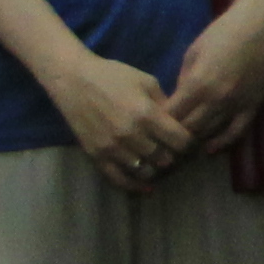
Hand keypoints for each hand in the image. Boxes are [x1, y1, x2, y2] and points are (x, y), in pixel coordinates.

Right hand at [46, 51, 195, 190]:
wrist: (73, 80)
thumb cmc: (113, 75)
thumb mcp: (147, 81)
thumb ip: (166, 104)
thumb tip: (181, 124)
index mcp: (147, 114)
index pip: (181, 141)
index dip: (190, 143)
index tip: (189, 142)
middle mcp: (131, 134)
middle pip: (165, 159)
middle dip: (175, 157)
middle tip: (175, 153)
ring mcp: (112, 148)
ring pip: (146, 172)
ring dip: (156, 169)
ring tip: (159, 163)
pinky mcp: (97, 155)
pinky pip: (119, 179)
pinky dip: (135, 185)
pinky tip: (146, 187)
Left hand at [157, 0, 263, 152]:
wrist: (259, 25)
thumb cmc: (222, 33)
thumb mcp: (193, 52)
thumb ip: (183, 80)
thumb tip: (176, 102)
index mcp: (197, 83)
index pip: (172, 115)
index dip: (159, 123)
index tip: (151, 125)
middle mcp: (216, 99)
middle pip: (188, 129)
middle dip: (173, 135)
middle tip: (163, 138)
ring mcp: (236, 105)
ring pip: (209, 133)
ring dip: (194, 139)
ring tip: (180, 144)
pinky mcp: (252, 106)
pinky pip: (236, 133)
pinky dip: (222, 143)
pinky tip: (209, 149)